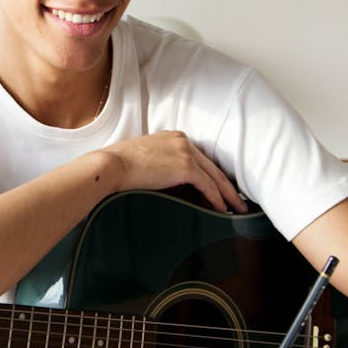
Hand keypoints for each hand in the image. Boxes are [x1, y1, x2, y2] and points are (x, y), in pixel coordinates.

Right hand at [96, 131, 246, 212]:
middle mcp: (182, 140)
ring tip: (236, 209)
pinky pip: (208, 185)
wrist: (110, 166)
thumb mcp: (143, 160)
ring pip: (214, 176)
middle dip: (226, 185)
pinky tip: (221, 209)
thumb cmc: (117, 167)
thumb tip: (169, 185)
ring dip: (227, 195)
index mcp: (172, 137)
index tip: (220, 189)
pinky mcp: (185, 166)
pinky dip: (217, 199)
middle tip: (237, 201)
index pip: (199, 158)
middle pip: (211, 166)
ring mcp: (185, 152)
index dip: (211, 175)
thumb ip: (160, 167)